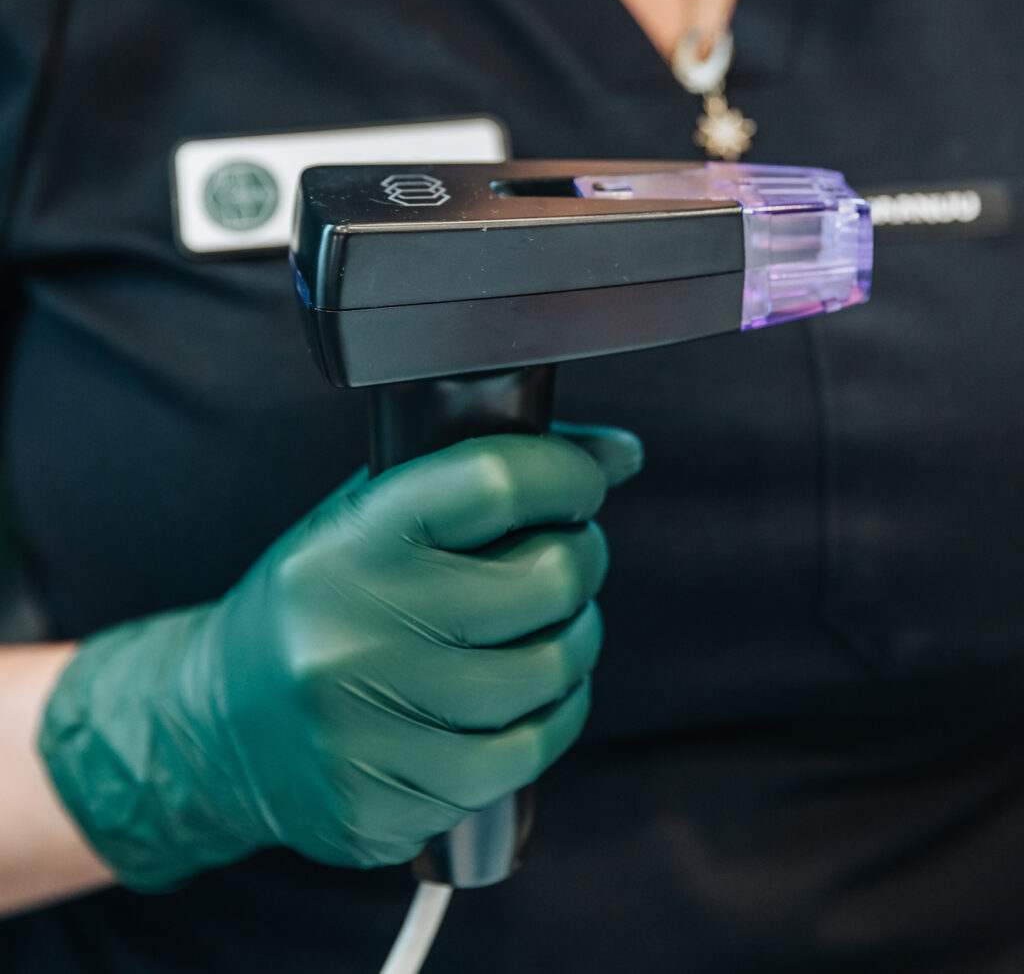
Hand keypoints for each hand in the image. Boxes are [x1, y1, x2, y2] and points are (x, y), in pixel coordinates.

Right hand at [40, 426, 641, 889]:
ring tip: (543, 628)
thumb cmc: (318, 605)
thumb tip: (622, 455)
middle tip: (564, 558)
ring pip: (551, 672)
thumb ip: (484, 479)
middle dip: (581, 559)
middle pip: (547, 580)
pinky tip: (526, 698)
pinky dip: (553, 717)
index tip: (581, 483)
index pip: (495, 481)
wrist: (216, 729)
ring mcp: (371, 727)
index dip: (565, 474)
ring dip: (573, 640)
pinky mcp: (389, 801)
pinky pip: (528, 754)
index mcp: (350, 542)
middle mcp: (356, 631)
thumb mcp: (370, 520)